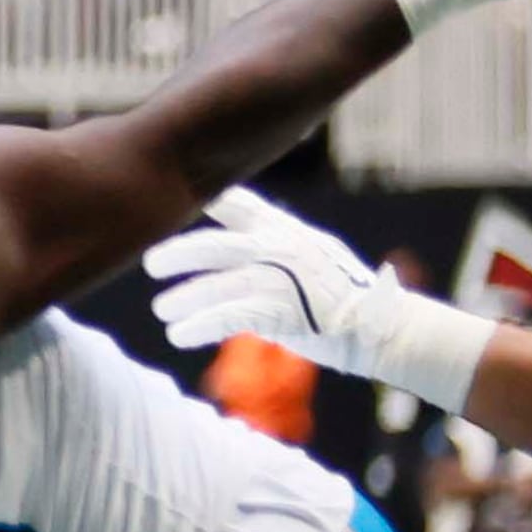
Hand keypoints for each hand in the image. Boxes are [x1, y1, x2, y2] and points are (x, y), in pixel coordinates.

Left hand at [144, 188, 496, 407]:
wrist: (382, 327)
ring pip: (220, 285)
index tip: (164, 196)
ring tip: (162, 310)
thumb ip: (267, 244)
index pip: (238, 205)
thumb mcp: (305, 254)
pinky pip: (231, 317)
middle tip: (149, 263)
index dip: (203, 200)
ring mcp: (284, 279)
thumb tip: (223, 242)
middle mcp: (282, 248)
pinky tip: (179, 336)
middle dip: (178, 253)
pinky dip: (201, 326)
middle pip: (216, 246)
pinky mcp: (286, 312)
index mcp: (284, 229)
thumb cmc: (336, 293)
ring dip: (184, 299)